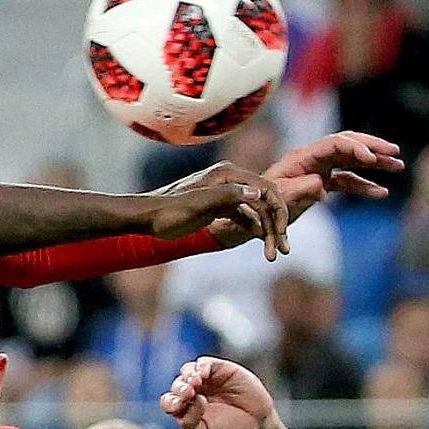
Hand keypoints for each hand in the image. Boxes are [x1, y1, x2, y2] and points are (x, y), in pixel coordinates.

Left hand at [146, 163, 289, 260]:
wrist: (146, 218)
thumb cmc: (168, 211)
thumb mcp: (197, 204)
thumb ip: (227, 195)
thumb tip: (258, 192)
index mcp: (227, 174)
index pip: (266, 188)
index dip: (278, 210)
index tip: (283, 233)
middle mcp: (230, 180)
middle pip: (265, 200)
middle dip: (276, 225)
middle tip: (282, 250)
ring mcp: (225, 194)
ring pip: (256, 210)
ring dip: (267, 231)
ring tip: (273, 254)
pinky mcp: (219, 207)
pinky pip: (244, 216)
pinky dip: (254, 229)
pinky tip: (263, 244)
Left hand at [159, 357, 276, 428]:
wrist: (256, 425)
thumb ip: (188, 422)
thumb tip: (191, 400)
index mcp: (184, 407)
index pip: (169, 401)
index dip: (171, 402)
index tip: (179, 406)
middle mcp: (192, 392)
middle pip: (177, 385)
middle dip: (179, 388)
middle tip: (188, 393)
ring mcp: (206, 379)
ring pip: (188, 370)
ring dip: (188, 375)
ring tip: (195, 383)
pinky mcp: (220, 369)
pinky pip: (205, 363)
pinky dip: (202, 366)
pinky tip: (203, 373)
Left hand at [206, 132, 405, 247]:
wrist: (246, 219)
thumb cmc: (257, 207)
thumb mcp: (277, 200)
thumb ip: (299, 190)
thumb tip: (322, 185)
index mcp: (300, 157)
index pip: (334, 144)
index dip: (355, 147)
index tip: (373, 157)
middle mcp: (310, 159)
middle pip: (347, 145)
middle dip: (372, 147)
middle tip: (394, 153)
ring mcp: (317, 170)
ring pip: (351, 162)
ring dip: (374, 164)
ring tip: (398, 167)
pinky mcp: (320, 184)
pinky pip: (347, 181)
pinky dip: (364, 186)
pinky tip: (382, 193)